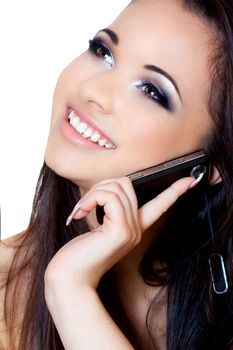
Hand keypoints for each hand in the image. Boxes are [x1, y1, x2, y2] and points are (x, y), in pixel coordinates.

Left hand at [44, 176, 194, 288]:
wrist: (70, 277)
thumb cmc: (80, 252)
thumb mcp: (99, 226)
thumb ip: (109, 208)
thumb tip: (108, 187)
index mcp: (134, 226)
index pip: (160, 205)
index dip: (175, 191)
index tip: (190, 180)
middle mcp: (137, 229)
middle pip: (127, 183)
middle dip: (102, 185)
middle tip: (86, 203)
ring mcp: (131, 230)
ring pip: (117, 187)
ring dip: (94, 192)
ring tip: (82, 209)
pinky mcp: (121, 231)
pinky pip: (110, 197)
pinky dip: (92, 198)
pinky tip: (81, 212)